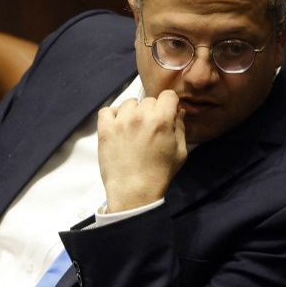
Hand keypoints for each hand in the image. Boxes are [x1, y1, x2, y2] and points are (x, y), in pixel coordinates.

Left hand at [97, 90, 186, 212]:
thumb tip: (178, 111)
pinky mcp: (105, 129)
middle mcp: (140, 116)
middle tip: (151, 129)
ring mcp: (120, 121)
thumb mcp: (180, 152)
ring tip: (134, 129)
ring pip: (129, 103)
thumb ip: (180, 128)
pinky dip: (113, 115)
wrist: (133, 191)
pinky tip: (119, 127)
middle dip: (153, 111)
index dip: (170, 104)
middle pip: (149, 100)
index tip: (168, 114)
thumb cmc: (159, 174)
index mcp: (161, 120)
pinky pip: (107, 111)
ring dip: (134, 112)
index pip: (168, 95)